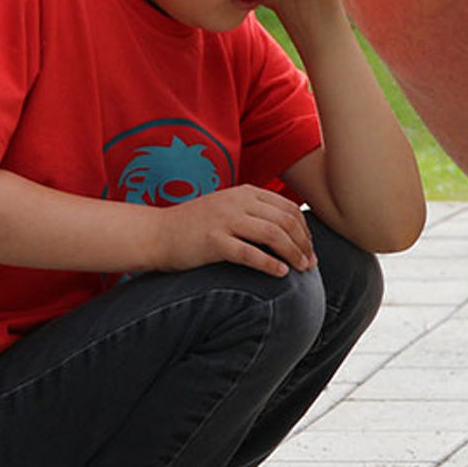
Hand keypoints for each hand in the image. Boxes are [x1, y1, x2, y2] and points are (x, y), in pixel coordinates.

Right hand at [151, 185, 315, 277]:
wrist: (156, 233)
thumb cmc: (194, 226)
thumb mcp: (226, 208)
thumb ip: (253, 212)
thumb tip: (285, 230)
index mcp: (244, 192)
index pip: (286, 208)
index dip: (304, 230)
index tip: (309, 248)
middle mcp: (237, 202)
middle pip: (284, 221)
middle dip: (303, 243)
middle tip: (311, 263)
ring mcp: (224, 220)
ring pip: (272, 234)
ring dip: (293, 253)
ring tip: (302, 269)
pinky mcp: (213, 241)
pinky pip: (249, 253)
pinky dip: (269, 264)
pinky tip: (281, 273)